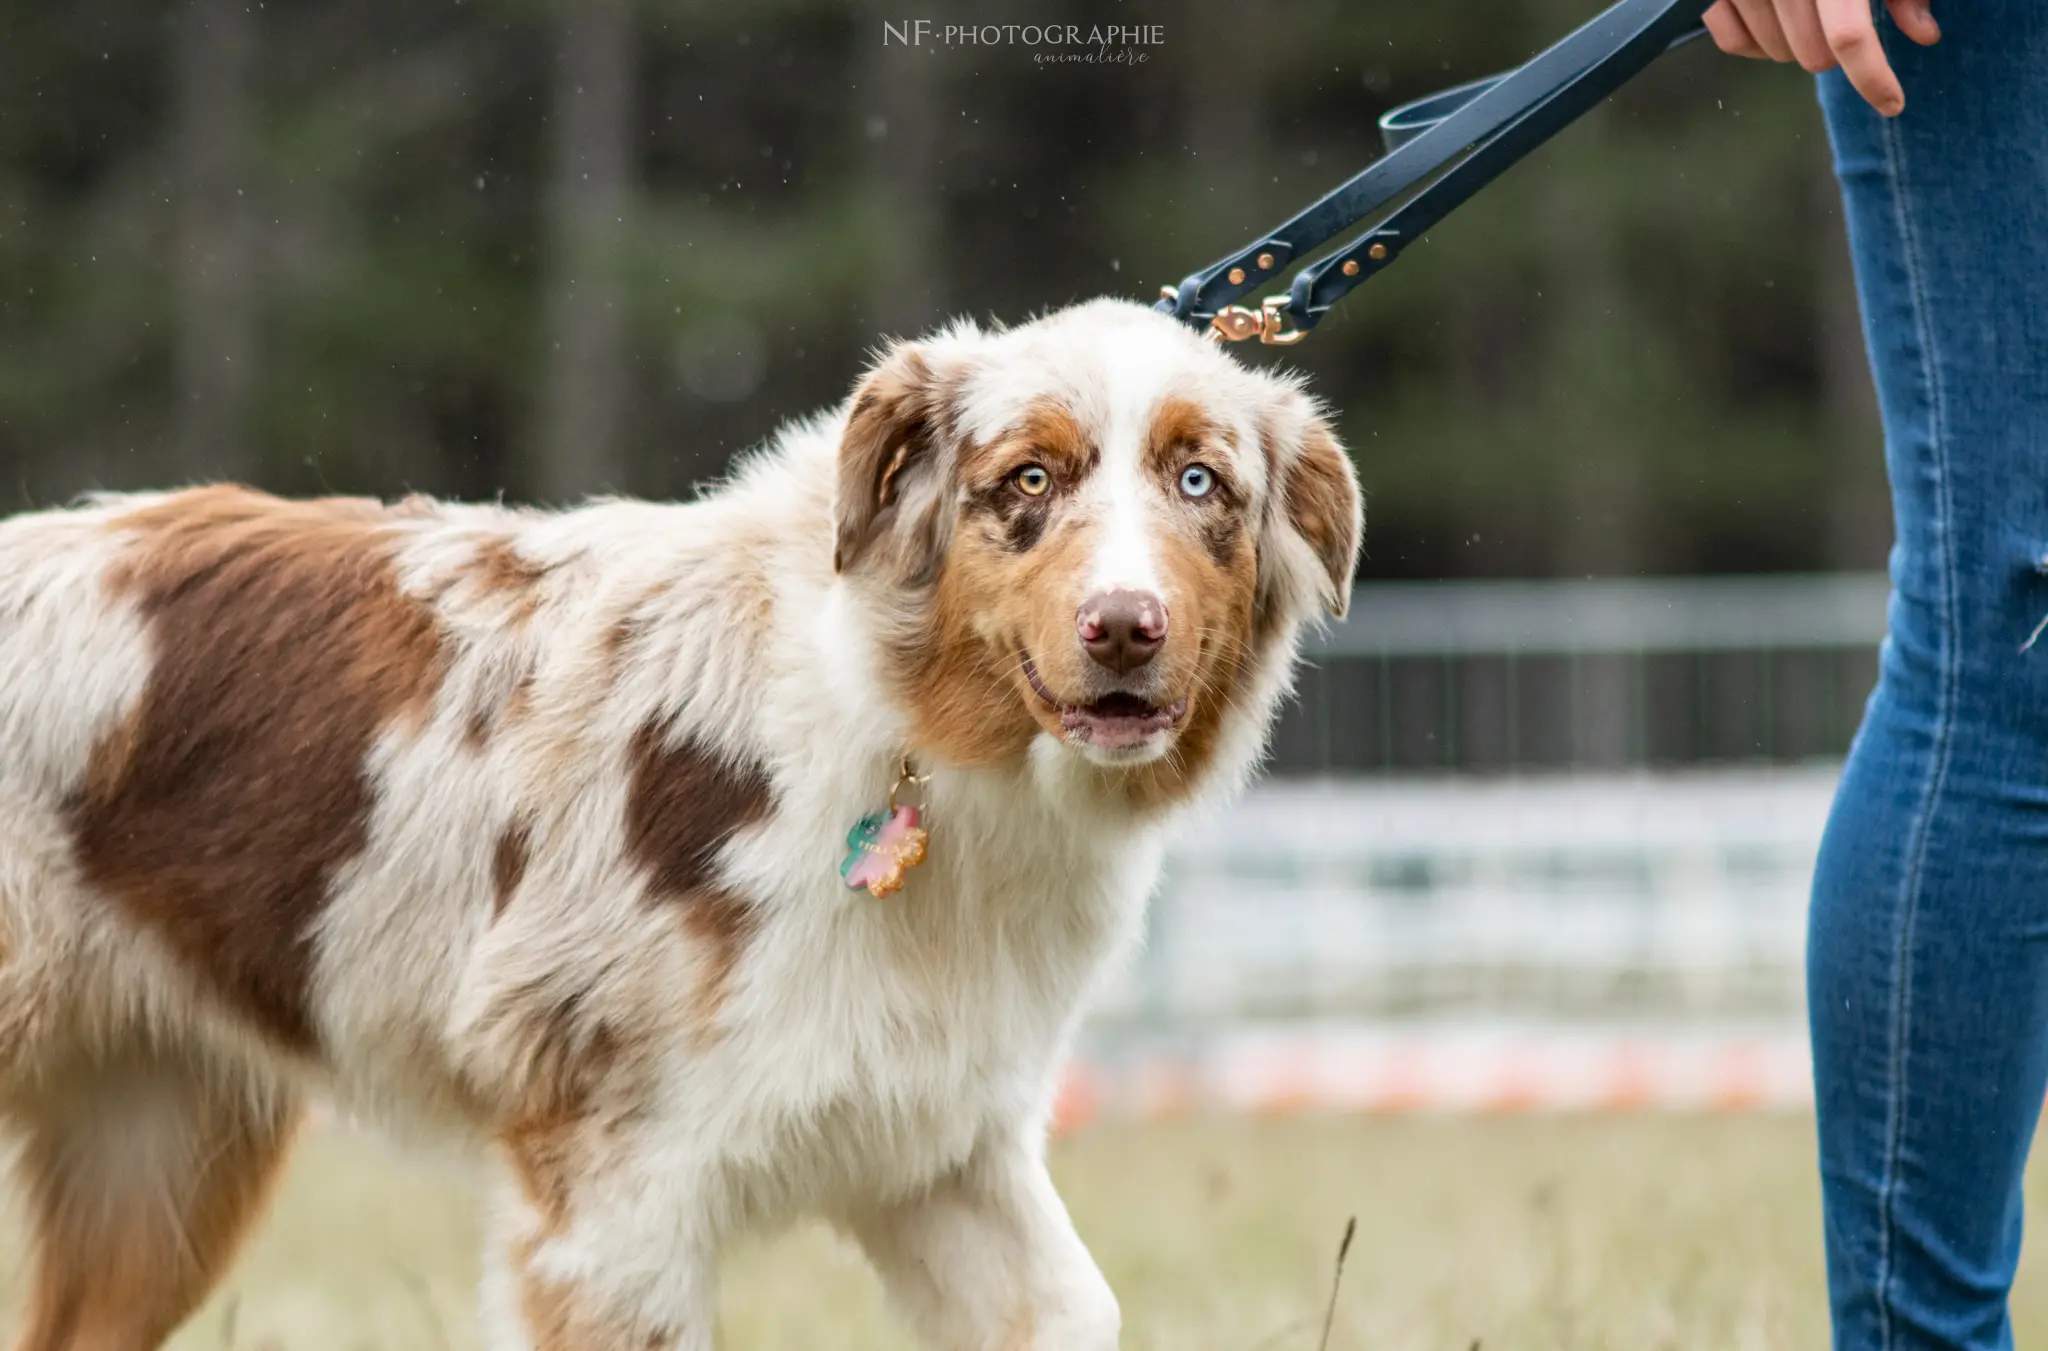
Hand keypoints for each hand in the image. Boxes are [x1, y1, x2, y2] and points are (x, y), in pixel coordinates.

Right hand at [1703, 0, 1940, 115]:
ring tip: (1806, 8)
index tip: (1892, 103)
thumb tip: (1924, 34)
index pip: (1849, 38)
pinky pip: (1734, 42)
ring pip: (1777, 54)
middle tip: (1840, 20)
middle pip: (1813, 56)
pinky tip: (1771, 16)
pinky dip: (1756, 40)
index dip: (1873, 78)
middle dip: (1832, 49)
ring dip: (1796, 42)